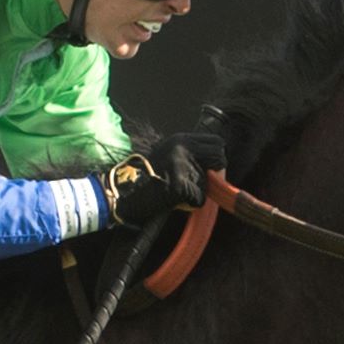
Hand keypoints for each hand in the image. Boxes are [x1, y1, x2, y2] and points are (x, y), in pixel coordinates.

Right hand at [101, 132, 220, 229]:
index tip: (210, 166)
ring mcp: (181, 165)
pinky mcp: (179, 185)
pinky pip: (199, 199)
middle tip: (199, 181)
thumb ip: (191, 154)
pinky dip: (190, 204)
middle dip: (215, 172)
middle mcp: (182, 147)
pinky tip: (174, 200)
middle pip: (220, 157)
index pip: (217, 142)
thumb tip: (217, 165)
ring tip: (178, 191)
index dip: (217, 156)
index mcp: (181, 139)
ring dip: (199, 191)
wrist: (124, 191)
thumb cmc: (147, 176)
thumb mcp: (169, 155)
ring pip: (209, 182)